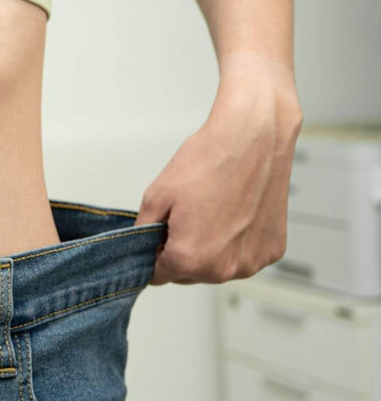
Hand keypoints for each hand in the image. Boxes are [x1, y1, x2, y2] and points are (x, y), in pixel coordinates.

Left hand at [134, 70, 302, 284]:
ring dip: (208, 250)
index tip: (158, 236)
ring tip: (211, 211)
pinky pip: (242, 256)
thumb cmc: (208, 162)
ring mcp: (251, 263)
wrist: (253, 139)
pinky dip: (235, 242)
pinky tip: (235, 214)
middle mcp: (223, 269)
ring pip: (215, 267)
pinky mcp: (272, 252)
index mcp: (191, 259)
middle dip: (179, 252)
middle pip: (187, 274)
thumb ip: (143, 232)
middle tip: (184, 216)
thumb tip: (140, 247)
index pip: (157, 275)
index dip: (152, 253)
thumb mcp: (156, 196)